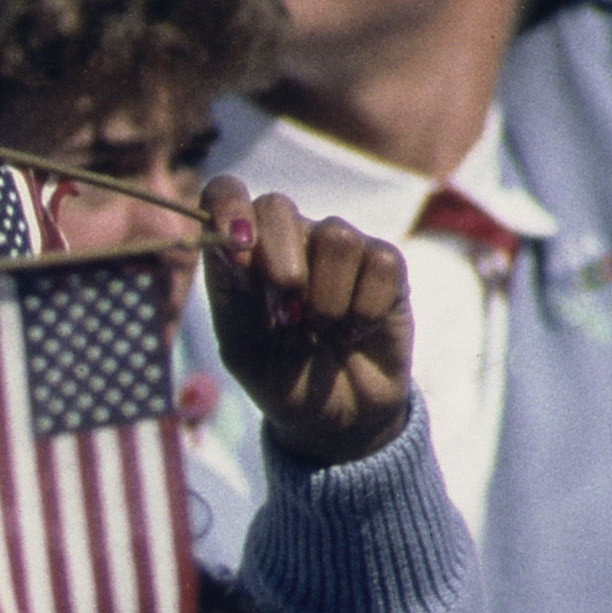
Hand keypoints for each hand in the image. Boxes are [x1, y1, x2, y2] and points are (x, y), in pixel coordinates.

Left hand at [194, 176, 414, 476]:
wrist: (337, 417)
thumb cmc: (281, 379)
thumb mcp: (243, 348)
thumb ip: (233, 294)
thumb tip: (232, 245)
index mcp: (243, 255)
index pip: (226, 195)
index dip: (228, 206)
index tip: (237, 245)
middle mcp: (289, 240)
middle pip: (278, 206)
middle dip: (279, 259)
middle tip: (286, 316)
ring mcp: (339, 249)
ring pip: (335, 236)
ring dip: (326, 296)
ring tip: (322, 331)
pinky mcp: (385, 266)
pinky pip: (379, 263)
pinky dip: (365, 306)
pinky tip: (357, 331)